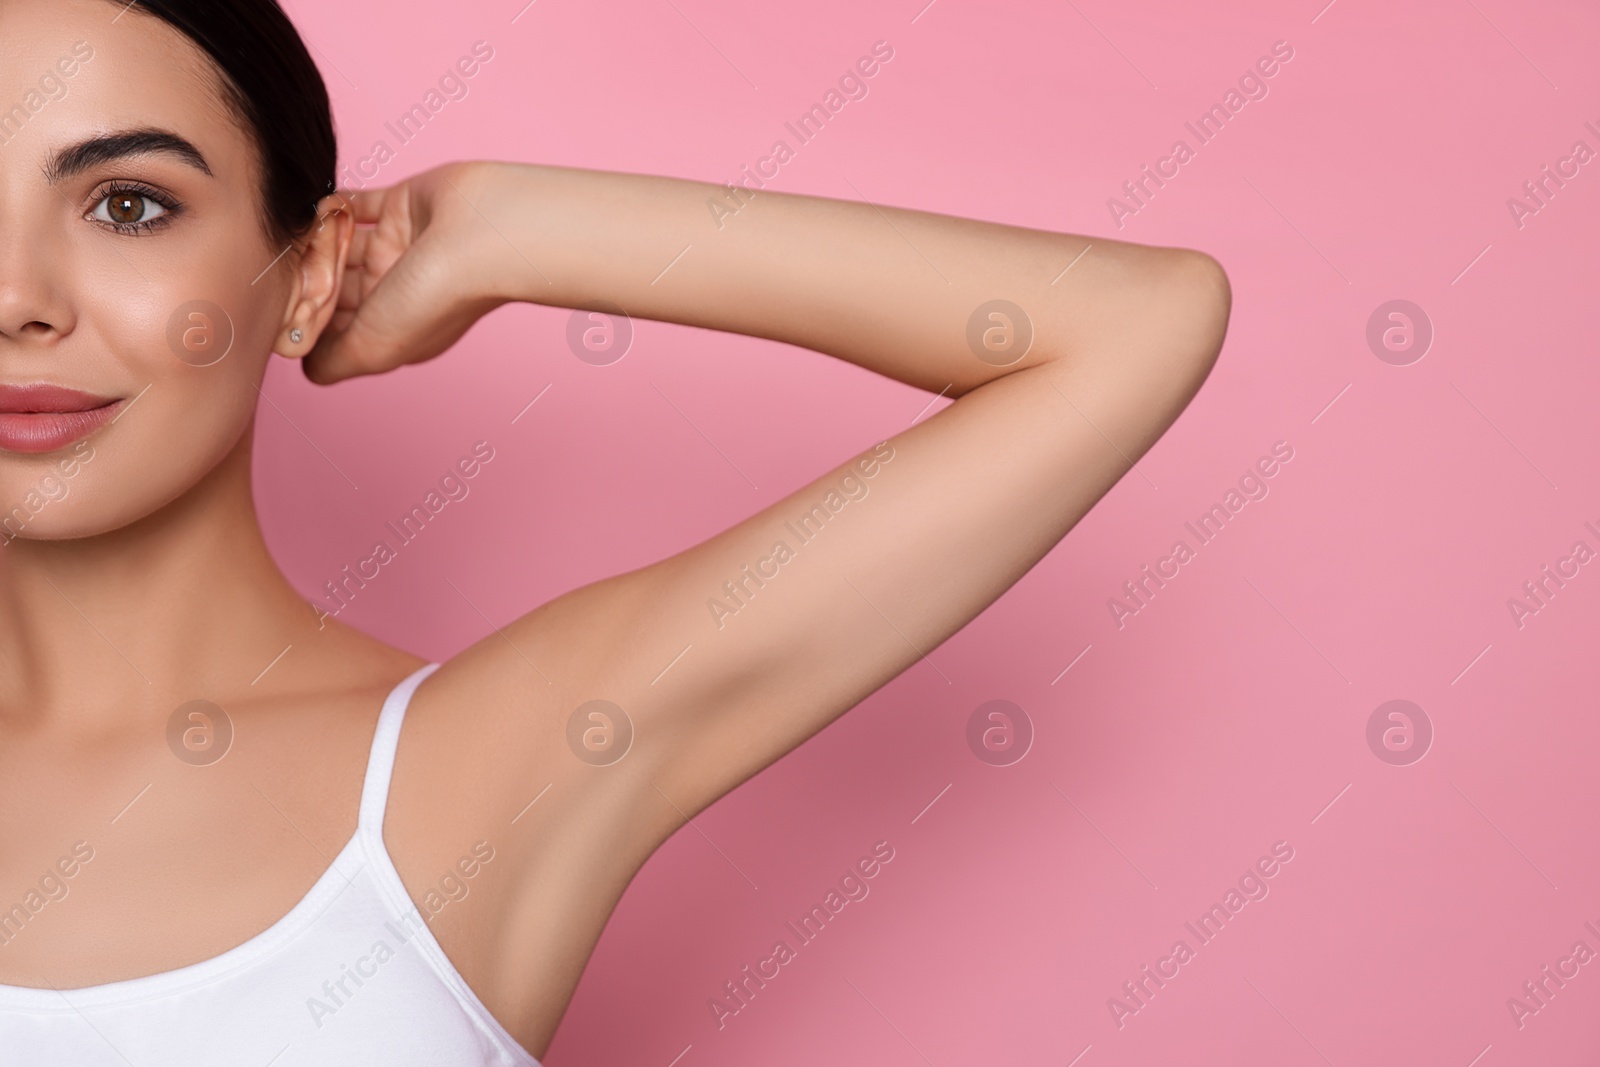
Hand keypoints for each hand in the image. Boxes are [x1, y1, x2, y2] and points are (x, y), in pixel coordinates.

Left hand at [302, 162, 511, 384]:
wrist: (482, 236)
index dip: (310, 321)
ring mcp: (400, 248)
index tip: (281, 308)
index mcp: (395, 330)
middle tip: (278, 266)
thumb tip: (306, 368)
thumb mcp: (374, 347)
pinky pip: (358, 203)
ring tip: (289, 235)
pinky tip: (311, 204)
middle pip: (338, 286)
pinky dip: (333, 204)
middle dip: (308, 278)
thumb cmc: (435, 296)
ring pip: (343, 246)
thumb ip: (334, 362)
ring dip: (316, 240)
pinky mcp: (402, 205)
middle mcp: (397, 292)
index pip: (341, 329)